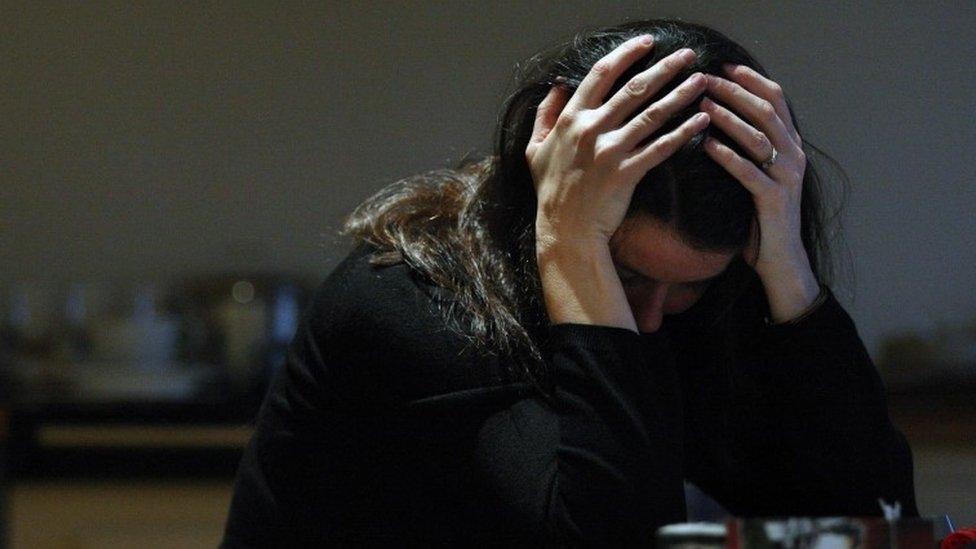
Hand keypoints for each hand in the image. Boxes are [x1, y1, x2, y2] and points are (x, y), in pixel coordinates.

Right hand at [525, 34, 709, 252]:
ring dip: (680, 94)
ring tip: (701, 80)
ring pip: (652, 114)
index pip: (601, 74)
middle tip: (687, 54)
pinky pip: (661, 147)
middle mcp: (591, 129)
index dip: (626, 54)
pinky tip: (701, 121)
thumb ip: (544, 116)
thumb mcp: (534, 150)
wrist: (565, 231)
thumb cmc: (551, 191)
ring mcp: (610, 151)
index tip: (647, 43)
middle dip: (664, 67)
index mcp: (571, 119)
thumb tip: (555, 88)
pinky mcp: (628, 173)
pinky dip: (683, 133)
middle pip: (634, 88)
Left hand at [699, 64, 819, 320]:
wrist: (780, 261)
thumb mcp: (756, 177)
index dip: (751, 80)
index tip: (725, 66)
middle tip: (705, 79)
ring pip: (758, 137)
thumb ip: (747, 151)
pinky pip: (749, 171)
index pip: (776, 101)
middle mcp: (793, 156)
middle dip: (735, 92)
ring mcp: (787, 177)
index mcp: (790, 147)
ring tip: (702, 104)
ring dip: (728, 118)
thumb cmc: (761, 220)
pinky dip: (727, 155)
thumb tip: (714, 123)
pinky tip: (707, 144)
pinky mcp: (774, 200)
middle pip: (766, 111)